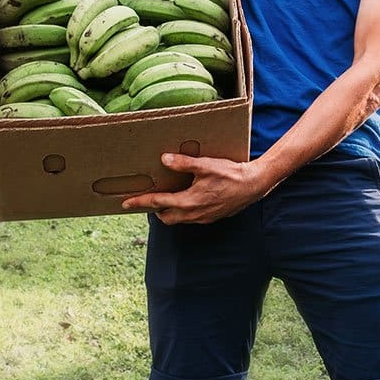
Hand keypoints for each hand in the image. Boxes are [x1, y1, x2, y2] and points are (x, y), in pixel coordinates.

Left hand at [120, 153, 268, 224]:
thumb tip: (164, 160)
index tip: (126, 203)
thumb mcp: (206, 165)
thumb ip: (184, 163)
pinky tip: (186, 199)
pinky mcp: (212, 217)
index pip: (158, 202)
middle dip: (154, 210)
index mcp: (188, 201)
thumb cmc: (230, 174)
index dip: (140, 201)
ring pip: (178, 219)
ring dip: (168, 211)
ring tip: (164, 199)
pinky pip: (190, 218)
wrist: (253, 185)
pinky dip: (182, 211)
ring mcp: (203, 217)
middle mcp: (194, 214)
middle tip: (147, 199)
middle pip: (165, 217)